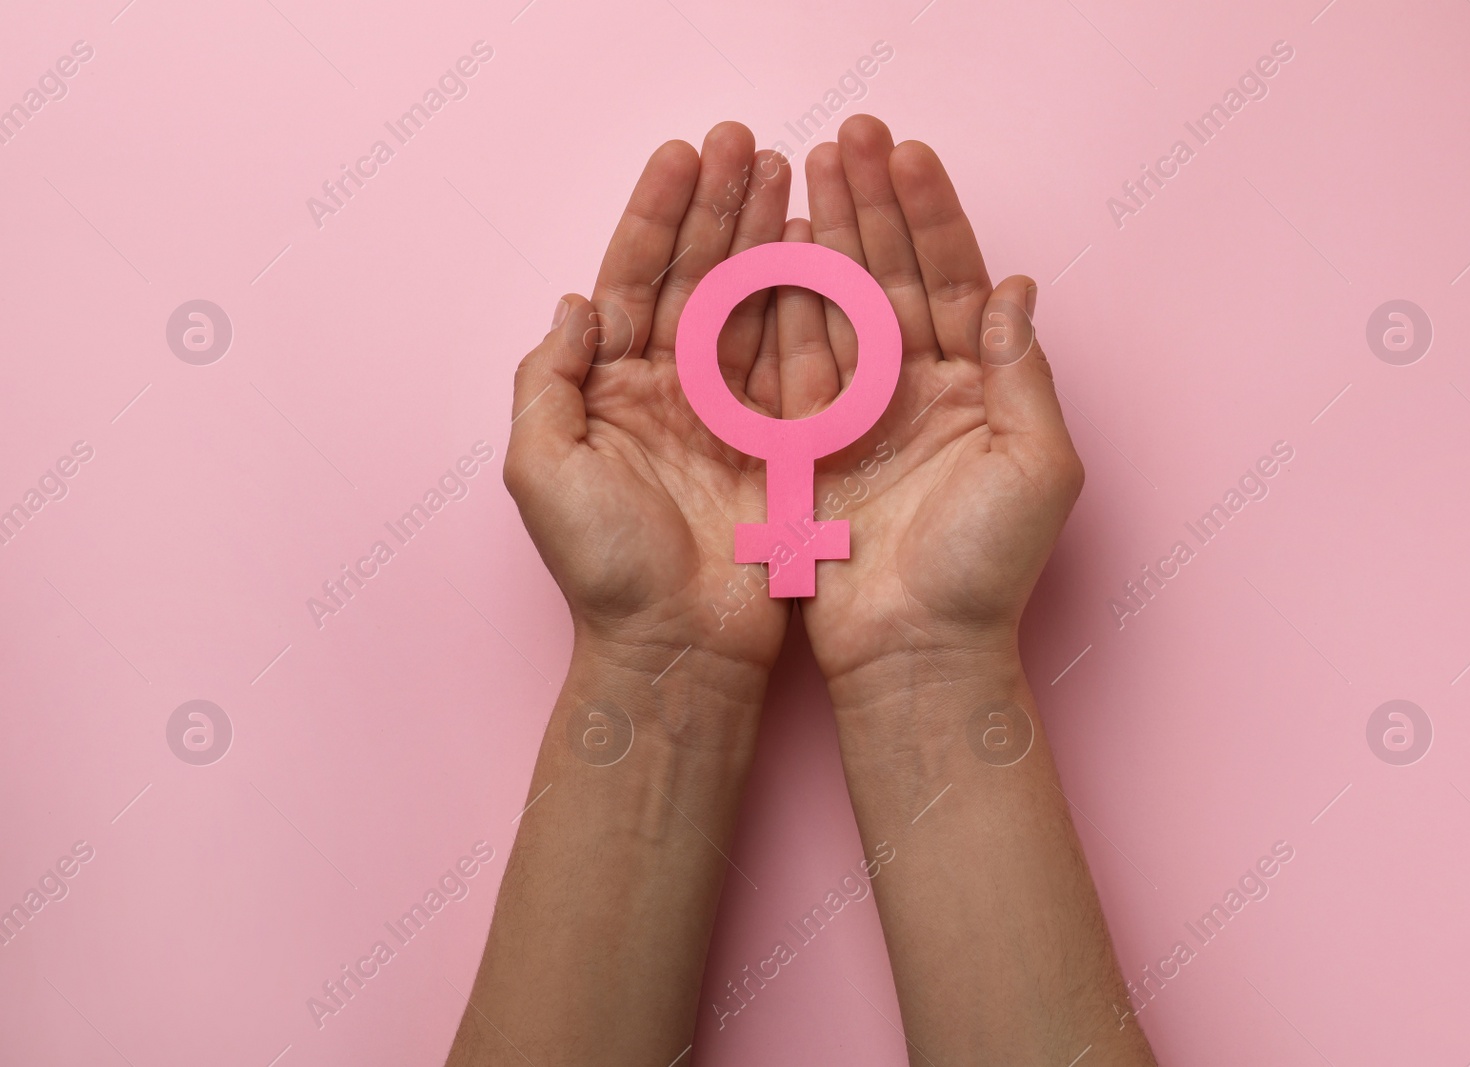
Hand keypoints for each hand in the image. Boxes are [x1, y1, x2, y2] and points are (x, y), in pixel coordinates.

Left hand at [503, 122, 794, 690]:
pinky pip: (794, 356)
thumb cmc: (604, 568)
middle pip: (695, 276)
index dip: (656, 215)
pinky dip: (807, 301)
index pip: (631, 279)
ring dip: (764, 237)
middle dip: (719, 207)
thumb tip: (576, 303)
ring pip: (748, 303)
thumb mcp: (542, 470)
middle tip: (748, 141)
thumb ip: (547, 381)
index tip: (685, 155)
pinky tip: (818, 249)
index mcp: (609, 388)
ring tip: (787, 172)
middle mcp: (667, 388)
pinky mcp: (779, 440)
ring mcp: (726, 411)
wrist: (678, 647)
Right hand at [787, 115, 1084, 690]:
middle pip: (892, 276)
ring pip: (838, 306)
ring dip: (822, 238)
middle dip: (870, 205)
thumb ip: (1023, 373)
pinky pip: (792, 362)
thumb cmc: (989, 572)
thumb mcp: (1036, 467)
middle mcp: (920, 389)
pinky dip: (781, 307)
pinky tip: (769, 251)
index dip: (930, 215)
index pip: (954, 278)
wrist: (915, 652)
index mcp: (979, 387)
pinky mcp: (809, 444)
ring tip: (803, 170)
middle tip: (846, 137)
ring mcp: (862, 413)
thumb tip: (1018, 286)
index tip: (903, 154)